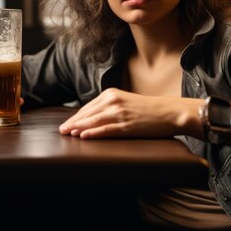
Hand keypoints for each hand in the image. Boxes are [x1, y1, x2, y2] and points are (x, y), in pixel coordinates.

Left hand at [58, 88, 202, 139]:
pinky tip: (83, 136)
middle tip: (61, 131)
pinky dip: (93, 133)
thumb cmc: (150, 109)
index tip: (66, 124)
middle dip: (73, 123)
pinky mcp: (127, 125)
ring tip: (68, 134)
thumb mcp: (127, 102)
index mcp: (112, 94)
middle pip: (87, 114)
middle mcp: (113, 101)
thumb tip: (95, 118)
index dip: (76, 116)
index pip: (88, 107)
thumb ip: (111, 107)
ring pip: (93, 121)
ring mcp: (120, 113)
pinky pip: (106, 130)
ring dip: (78, 128)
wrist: (170, 112)